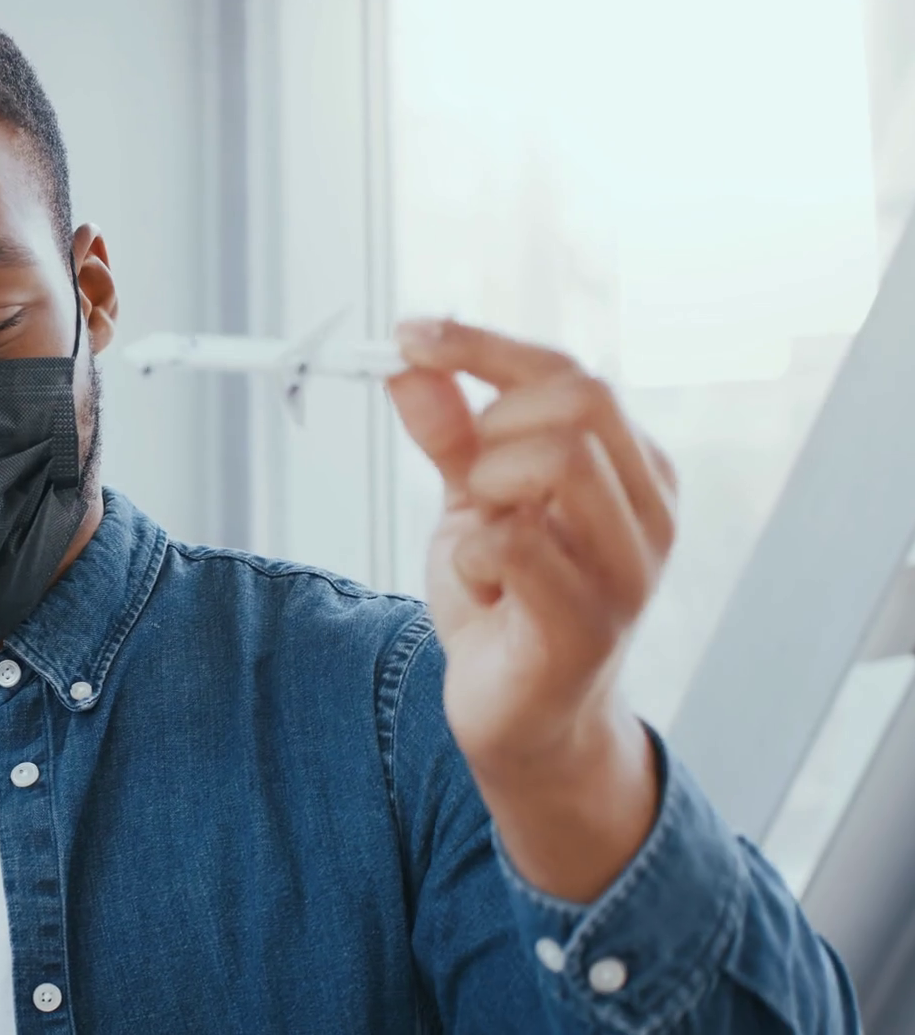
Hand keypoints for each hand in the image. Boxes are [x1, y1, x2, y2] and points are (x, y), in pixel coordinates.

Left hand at [388, 318, 677, 901]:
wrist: (519, 720)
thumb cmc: (505, 603)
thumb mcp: (469, 503)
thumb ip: (449, 435)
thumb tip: (408, 366)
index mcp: (631, 469)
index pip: (572, 372)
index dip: (482, 345)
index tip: (407, 336)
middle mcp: (649, 512)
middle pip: (581, 400)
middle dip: (494, 421)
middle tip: (466, 478)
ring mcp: (629, 570)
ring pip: (559, 460)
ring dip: (487, 486)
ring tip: (479, 536)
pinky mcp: (588, 625)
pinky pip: (513, 544)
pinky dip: (469, 555)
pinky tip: (480, 589)